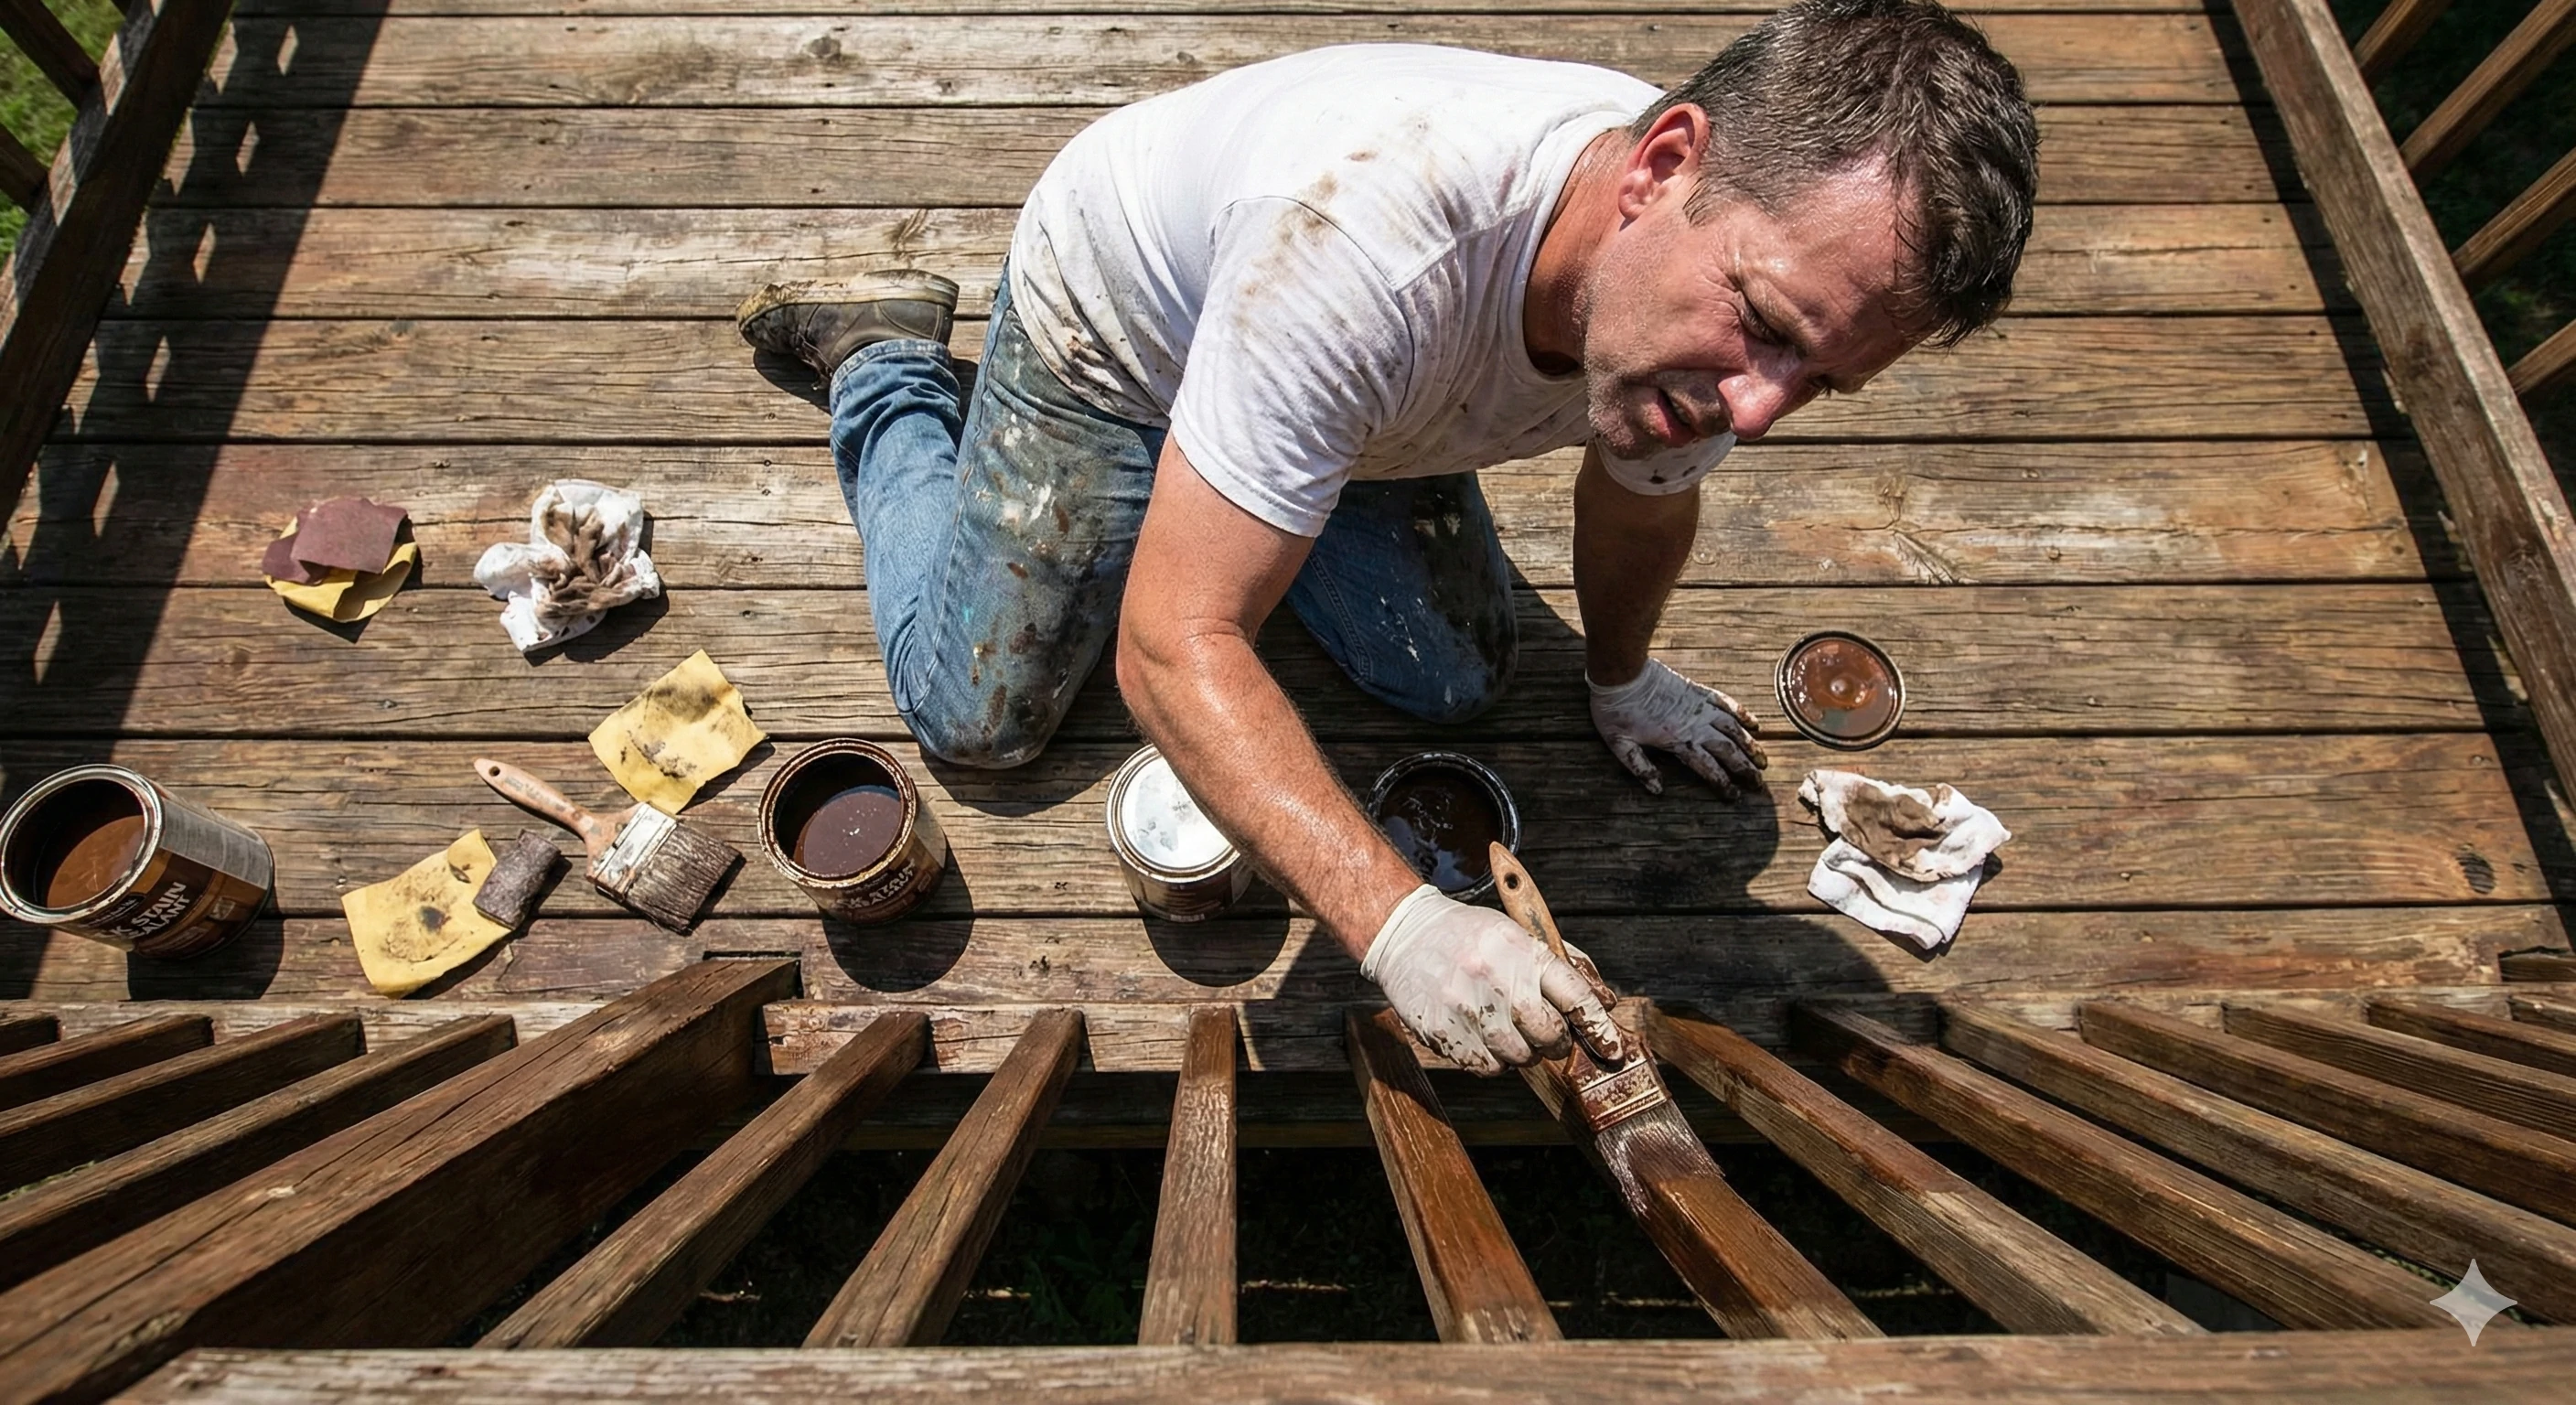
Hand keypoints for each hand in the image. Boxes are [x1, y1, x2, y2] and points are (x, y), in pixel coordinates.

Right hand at [1360, 885, 1625, 1073]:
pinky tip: (1484, 1035)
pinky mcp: (1442, 1031)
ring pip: (1518, 1057)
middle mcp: (1493, 977)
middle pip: (1548, 1034)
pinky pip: (1486, 1066)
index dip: (1599, 1027)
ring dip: (1523, 1051)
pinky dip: (1493, 1059)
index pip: (1574, 996)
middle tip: (1547, 1033)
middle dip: (1555, 1040)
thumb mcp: (1518, 934)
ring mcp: (1465, 1007)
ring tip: (1509, 1030)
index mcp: (1520, 949)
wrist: (1406, 935)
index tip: (1612, 1047)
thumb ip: (1563, 967)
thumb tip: (1604, 1003)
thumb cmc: (1469, 936)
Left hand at [1589, 658, 1769, 797]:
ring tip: (1763, 760)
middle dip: (1745, 769)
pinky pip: (1726, 702)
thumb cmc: (1616, 710)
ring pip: (1733, 728)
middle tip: (1759, 785)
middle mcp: (1694, 725)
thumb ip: (1640, 767)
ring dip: (1750, 745)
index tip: (1735, 796)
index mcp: (1677, 740)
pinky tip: (1754, 724)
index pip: (1707, 767)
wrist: (1622, 672)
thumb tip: (1658, 790)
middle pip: (1728, 750)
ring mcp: (1699, 706)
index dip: (1723, 783)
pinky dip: (1742, 713)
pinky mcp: (1697, 691)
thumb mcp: (1619, 744)